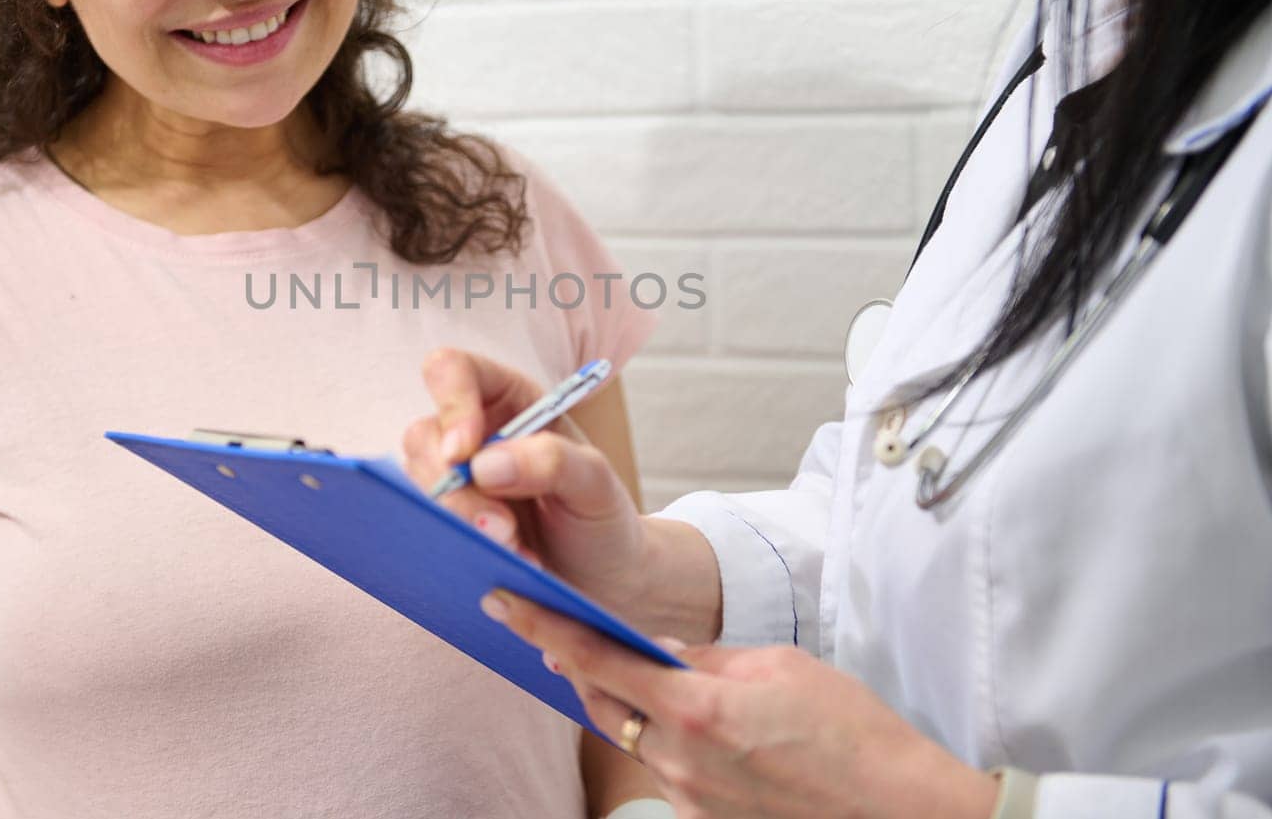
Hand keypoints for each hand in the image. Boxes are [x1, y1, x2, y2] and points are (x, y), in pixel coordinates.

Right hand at [400, 349, 650, 614]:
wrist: (602, 578)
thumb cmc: (601, 517)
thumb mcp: (595, 483)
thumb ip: (552, 460)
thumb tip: (482, 464)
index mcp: (509, 399)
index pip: (454, 371)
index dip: (451, 404)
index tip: (463, 454)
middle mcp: (472, 433)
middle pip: (426, 436)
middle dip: (455, 488)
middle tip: (501, 528)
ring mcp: (455, 479)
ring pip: (418, 484)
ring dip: (460, 522)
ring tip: (514, 549)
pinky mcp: (447, 520)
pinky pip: (425, 525)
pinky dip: (457, 546)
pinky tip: (497, 563)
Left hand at [482, 591, 998, 818]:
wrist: (897, 810)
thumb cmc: (851, 732)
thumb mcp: (778, 667)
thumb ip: (706, 658)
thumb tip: (663, 653)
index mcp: (695, 708)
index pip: (595, 659)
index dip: (542, 627)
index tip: (503, 603)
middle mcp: (679, 759)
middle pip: (600, 701)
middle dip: (576, 664)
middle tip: (556, 629)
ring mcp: (687, 797)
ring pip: (632, 735)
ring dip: (625, 702)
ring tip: (640, 671)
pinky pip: (665, 767)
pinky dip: (666, 737)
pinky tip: (699, 724)